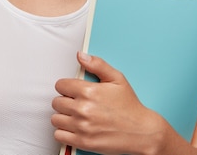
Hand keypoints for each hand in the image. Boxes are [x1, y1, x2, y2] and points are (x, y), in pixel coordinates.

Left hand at [52, 52, 170, 154]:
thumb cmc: (130, 106)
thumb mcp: (117, 79)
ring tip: (75, 116)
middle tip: (76, 103)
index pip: (60, 85)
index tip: (72, 91)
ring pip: (55, 119)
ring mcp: (82, 127)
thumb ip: (97, 64)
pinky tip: (74, 128)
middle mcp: (83, 109)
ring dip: (63, 117)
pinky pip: (59, 135)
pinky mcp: (82, 142)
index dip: (66, 87)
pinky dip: (64, 132)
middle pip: (56, 102)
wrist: (141, 132)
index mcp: (89, 91)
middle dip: (64, 101)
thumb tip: (81, 56)